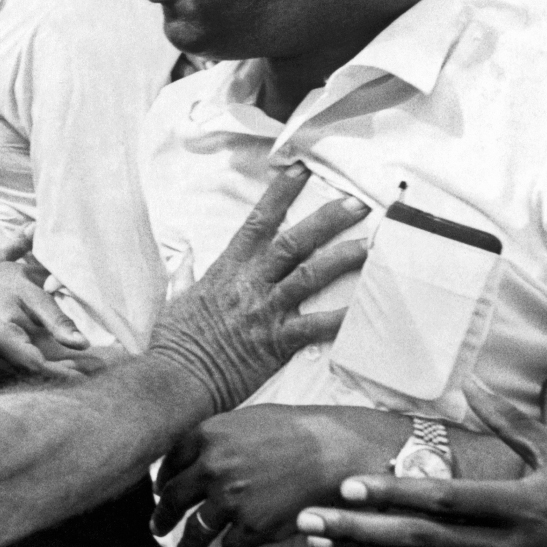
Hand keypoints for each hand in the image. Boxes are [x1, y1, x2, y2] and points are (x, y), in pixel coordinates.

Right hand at [0, 263, 90, 384]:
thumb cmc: (13, 284)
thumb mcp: (37, 295)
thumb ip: (58, 320)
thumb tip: (83, 344)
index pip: (35, 364)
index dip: (64, 371)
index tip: (92, 371)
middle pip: (31, 376)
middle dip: (63, 373)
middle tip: (94, 369)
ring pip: (23, 380)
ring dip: (50, 376)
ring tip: (78, 366)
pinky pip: (13, 378)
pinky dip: (34, 375)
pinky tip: (54, 365)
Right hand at [145, 163, 367, 413]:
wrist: (176, 377)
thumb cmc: (174, 341)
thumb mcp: (176, 300)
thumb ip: (186, 276)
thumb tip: (185, 259)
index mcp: (226, 269)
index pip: (257, 222)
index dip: (280, 193)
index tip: (302, 169)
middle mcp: (249, 283)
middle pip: (292, 242)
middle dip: (326, 220)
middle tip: (357, 203)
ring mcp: (265, 311)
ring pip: (309, 276)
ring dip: (342, 259)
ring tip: (371, 246)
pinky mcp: (276, 342)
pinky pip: (316, 327)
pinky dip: (341, 318)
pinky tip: (365, 309)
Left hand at [154, 405, 399, 546]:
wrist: (334, 453)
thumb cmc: (298, 431)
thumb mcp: (248, 419)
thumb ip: (217, 437)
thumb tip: (198, 456)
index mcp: (206, 436)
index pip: (170, 462)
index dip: (162, 480)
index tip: (159, 492)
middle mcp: (211, 468)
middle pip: (173, 498)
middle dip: (162, 516)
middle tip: (157, 527)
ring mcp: (229, 499)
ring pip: (196, 530)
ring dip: (187, 546)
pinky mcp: (252, 526)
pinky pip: (232, 545)